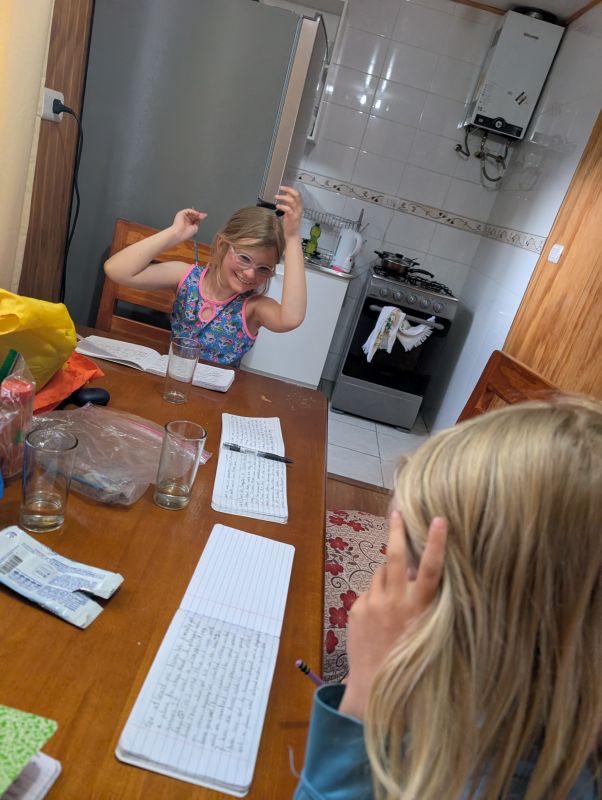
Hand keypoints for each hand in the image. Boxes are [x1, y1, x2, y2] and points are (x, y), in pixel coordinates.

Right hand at [171, 208, 206, 241]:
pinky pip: (188, 210)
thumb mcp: (195, 228)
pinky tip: (197, 214)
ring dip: (197, 213)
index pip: (195, 219)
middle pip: (193, 215)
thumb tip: (201, 218)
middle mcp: (185, 220)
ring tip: (200, 215)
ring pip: (191, 212)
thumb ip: (198, 222)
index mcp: (188, 224)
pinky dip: (193, 211)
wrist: (179, 234)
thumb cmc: (186, 233)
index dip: (200, 218)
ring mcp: (183, 217)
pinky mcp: (180, 214)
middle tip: (204, 215)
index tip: (204, 216)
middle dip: (199, 215)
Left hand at [275, 186, 302, 238]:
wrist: (292, 235)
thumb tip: (285, 195)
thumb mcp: (290, 211)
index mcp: (299, 206)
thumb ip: (288, 203)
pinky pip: (288, 209)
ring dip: (283, 197)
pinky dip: (282, 206)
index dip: (290, 189)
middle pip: (296, 195)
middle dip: (288, 190)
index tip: (283, 187)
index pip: (297, 194)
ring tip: (276, 196)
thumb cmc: (291, 224)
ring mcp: (296, 213)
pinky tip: (278, 206)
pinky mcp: (293, 218)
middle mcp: (299, 208)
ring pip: (292, 201)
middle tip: (281, 188)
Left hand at [339, 512, 446, 720]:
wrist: (374, 687)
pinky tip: (378, 620)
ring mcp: (372, 604)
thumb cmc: (408, 662)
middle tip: (397, 512)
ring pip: (380, 574)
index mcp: (418, 608)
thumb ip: (422, 602)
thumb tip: (414, 575)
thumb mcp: (427, 633)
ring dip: (387, 578)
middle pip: (394, 556)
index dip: (436, 543)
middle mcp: (395, 601)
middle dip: (396, 531)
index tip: (439, 519)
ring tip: (393, 600)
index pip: (430, 569)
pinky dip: (375, 598)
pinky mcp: (356, 609)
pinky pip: (368, 593)